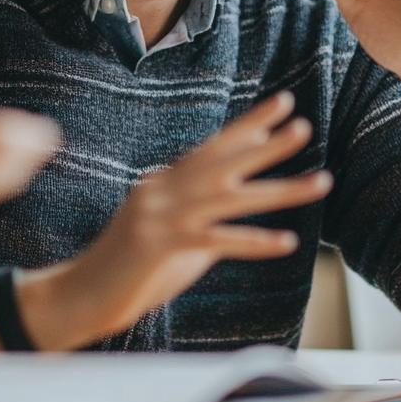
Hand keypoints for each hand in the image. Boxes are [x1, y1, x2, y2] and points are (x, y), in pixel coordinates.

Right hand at [39, 92, 330, 342]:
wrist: (80, 295)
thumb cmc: (128, 269)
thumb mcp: (172, 235)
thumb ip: (205, 216)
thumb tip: (241, 202)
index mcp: (164, 182)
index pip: (212, 148)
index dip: (247, 127)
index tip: (282, 106)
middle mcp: (163, 190)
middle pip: (223, 161)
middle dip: (267, 143)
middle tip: (303, 124)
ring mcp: (160, 216)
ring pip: (230, 197)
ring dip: (280, 189)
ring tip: (320, 180)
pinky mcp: (160, 246)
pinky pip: (216, 241)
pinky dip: (253, 241)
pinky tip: (287, 241)